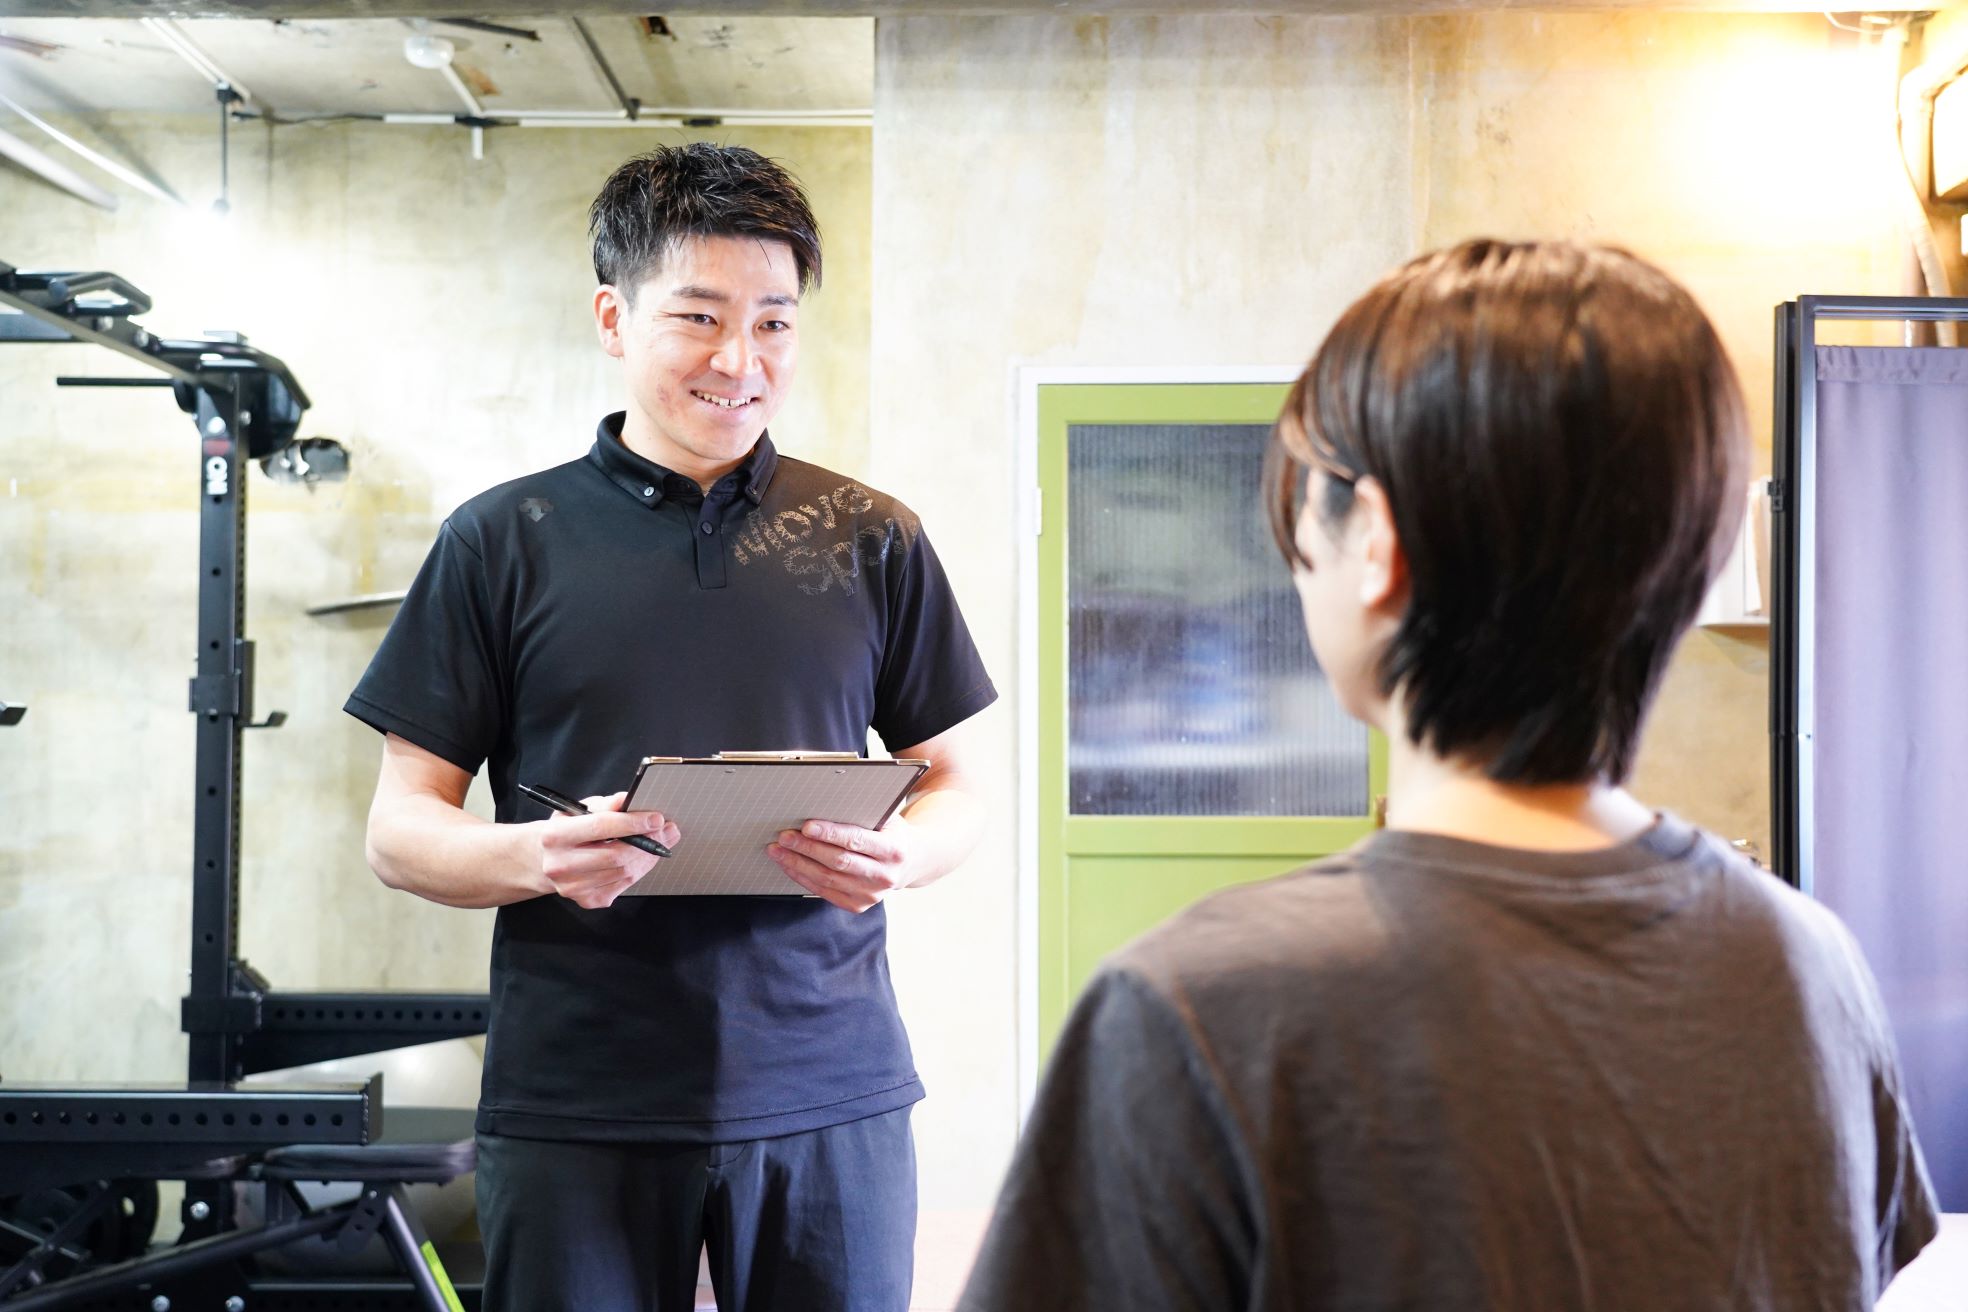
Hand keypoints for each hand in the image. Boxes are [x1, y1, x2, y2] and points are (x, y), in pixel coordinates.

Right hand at [537, 791, 679, 909]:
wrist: (544, 860)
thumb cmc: (567, 830)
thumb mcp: (579, 810)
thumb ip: (606, 805)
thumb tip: (628, 799)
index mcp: (555, 836)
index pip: (601, 827)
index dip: (633, 822)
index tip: (656, 818)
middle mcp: (560, 865)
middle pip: (616, 855)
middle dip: (648, 842)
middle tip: (666, 830)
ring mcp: (573, 887)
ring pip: (624, 872)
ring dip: (648, 856)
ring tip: (660, 841)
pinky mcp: (586, 901)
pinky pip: (623, 885)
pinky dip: (639, 869)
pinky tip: (643, 857)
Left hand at [767, 813, 920, 912]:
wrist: (910, 862)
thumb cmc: (891, 833)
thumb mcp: (887, 818)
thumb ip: (862, 812)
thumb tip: (822, 802)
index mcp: (894, 851)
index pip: (856, 841)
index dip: (830, 833)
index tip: (806, 825)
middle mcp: (884, 876)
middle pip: (837, 862)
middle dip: (807, 848)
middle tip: (784, 836)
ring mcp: (871, 895)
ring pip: (826, 879)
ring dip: (798, 864)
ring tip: (778, 850)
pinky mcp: (858, 905)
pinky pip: (824, 891)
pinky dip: (803, 878)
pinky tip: (789, 865)